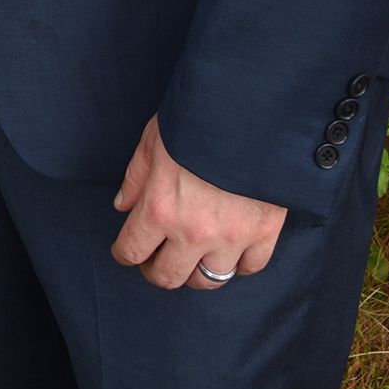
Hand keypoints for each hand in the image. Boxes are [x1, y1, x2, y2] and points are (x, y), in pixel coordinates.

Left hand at [111, 116, 285, 290]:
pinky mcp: (264, 231)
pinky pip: (249, 267)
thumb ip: (136, 176)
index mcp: (160, 207)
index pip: (132, 251)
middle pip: (168, 277)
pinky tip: (230, 248)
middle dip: (156, 270)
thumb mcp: (153, 138)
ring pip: (208, 280)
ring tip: (193, 255)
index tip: (126, 251)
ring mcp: (231, 236)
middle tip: (157, 258)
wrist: (251, 108)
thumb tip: (124, 206)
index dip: (124, 253)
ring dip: (196, 271)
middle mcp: (193, 231)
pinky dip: (239, 263)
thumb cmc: (196, 117)